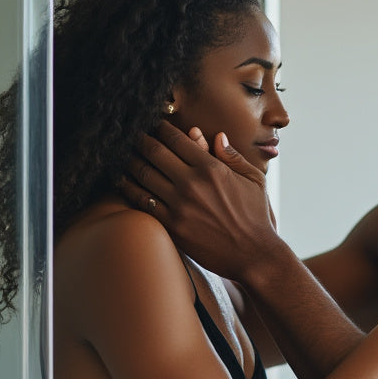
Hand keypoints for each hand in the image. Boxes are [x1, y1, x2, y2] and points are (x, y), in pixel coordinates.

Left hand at [121, 121, 281, 279]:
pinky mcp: (172, 225)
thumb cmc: (256, 216)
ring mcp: (179, 205)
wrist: (254, 255)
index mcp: (211, 168)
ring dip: (129, 161)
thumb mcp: (253, 180)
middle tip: (130, 135)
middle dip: (139, 140)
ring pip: (143, 174)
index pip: (176, 139)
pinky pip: (141, 202)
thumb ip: (232, 156)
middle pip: (154, 152)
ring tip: (121, 154)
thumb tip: (216, 136)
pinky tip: (121, 180)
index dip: (160, 127)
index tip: (152, 123)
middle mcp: (192, 183)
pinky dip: (128, 188)